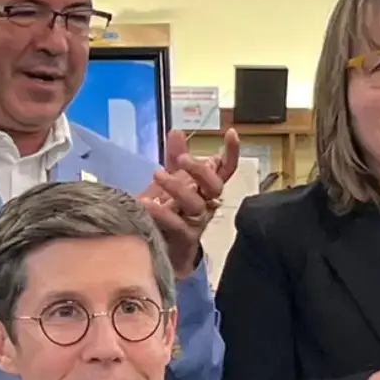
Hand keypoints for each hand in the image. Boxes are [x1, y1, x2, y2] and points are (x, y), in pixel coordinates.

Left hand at [143, 128, 235, 276]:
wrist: (159, 248)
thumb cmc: (168, 212)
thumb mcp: (170, 181)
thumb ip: (174, 157)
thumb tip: (176, 131)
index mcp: (206, 189)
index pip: (225, 169)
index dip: (231, 152)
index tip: (230, 133)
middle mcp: (207, 205)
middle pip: (215, 186)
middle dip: (200, 170)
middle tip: (181, 159)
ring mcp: (197, 223)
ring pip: (196, 204)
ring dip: (178, 188)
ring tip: (157, 174)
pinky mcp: (184, 239)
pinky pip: (178, 224)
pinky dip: (163, 213)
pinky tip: (148, 203)